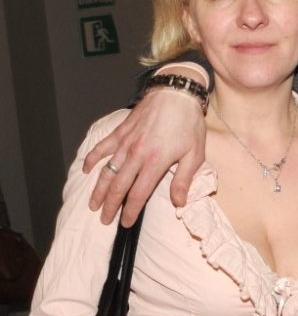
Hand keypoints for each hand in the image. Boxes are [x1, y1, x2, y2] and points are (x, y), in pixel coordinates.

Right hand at [83, 87, 205, 226]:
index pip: (137, 194)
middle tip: (104, 219)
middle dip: (110, 206)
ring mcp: (126, 142)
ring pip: (107, 170)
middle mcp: (136, 154)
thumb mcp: (194, 154)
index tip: (125, 223)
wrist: (177, 93)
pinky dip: (92, 158)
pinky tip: (86, 169)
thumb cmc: (189, 123)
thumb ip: (184, 180)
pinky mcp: (121, 130)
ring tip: (92, 203)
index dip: (130, 211)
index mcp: (155, 163)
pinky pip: (102, 146)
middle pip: (118, 186)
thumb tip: (179, 202)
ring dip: (98, 188)